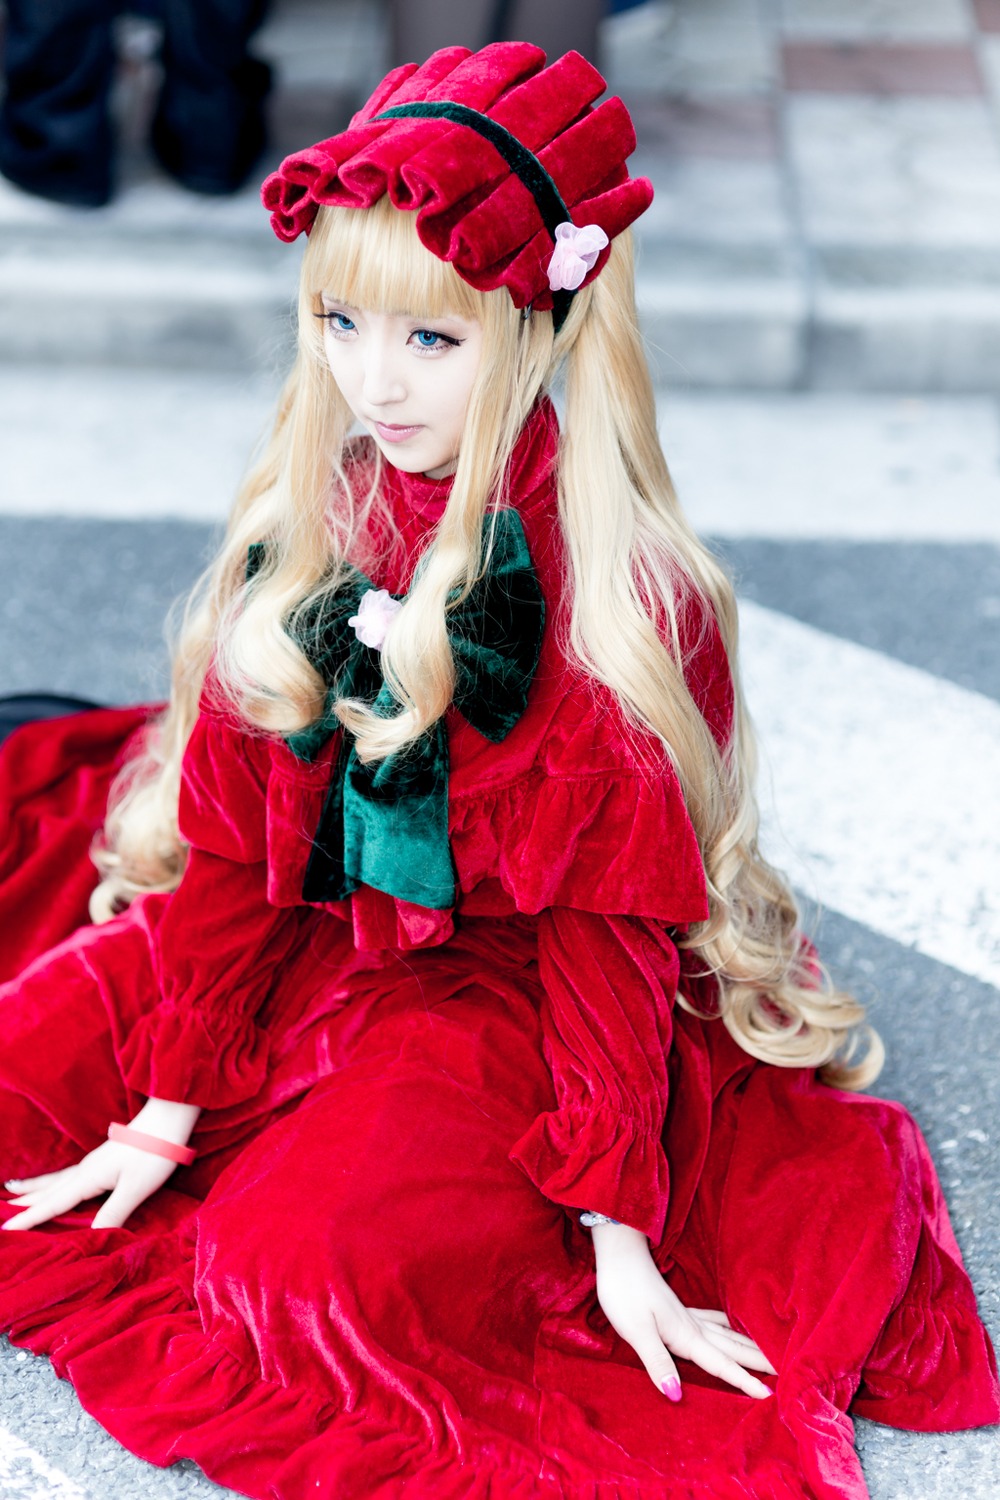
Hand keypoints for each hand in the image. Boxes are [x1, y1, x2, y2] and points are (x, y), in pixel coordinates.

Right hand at [2, 1098, 199, 1230]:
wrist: (168, 1120)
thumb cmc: (153, 1155)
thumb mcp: (134, 1189)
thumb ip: (112, 1213)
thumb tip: (91, 1238)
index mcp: (88, 1178)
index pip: (53, 1203)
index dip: (29, 1218)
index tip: (4, 1228)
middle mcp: (85, 1170)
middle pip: (48, 1190)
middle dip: (24, 1203)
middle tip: (1, 1211)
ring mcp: (93, 1163)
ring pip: (56, 1180)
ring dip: (34, 1189)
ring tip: (12, 1190)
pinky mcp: (104, 1160)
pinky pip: (68, 1175)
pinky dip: (52, 1180)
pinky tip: (56, 1180)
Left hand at [591, 1221, 774, 1400]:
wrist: (619, 1256)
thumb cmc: (624, 1293)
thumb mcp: (636, 1331)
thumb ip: (657, 1362)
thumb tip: (676, 1395)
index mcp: (686, 1335)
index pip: (720, 1364)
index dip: (743, 1381)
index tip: (770, 1396)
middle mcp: (693, 1326)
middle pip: (733, 1348)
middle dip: (760, 1361)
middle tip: (789, 1372)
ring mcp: (688, 1315)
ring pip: (728, 1334)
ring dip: (750, 1345)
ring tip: (773, 1353)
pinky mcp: (680, 1309)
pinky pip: (714, 1321)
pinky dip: (731, 1326)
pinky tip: (735, 1325)